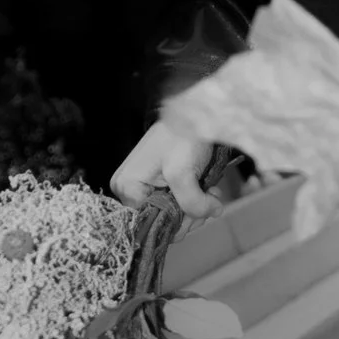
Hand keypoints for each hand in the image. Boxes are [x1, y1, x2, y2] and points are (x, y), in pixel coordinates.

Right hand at [110, 99, 233, 216]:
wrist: (193, 114)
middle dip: (188, 215)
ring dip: (194, 206)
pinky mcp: (156, 182)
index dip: (176, 224)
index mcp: (127, 187)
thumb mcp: (184, 174)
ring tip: (209, 191)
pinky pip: (173, 202)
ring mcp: (142, 186)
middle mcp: (128, 189)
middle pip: (159, 221)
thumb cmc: (182, 138)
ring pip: (170, 213)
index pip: (147, 224)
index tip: (197, 215)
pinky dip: (192, 199)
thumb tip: (210, 214)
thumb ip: (191, 202)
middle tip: (209, 201)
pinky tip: (205, 188)